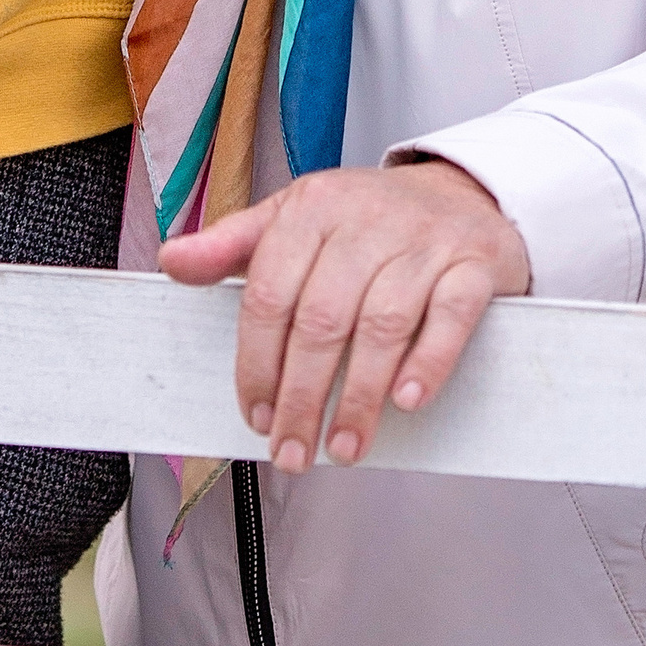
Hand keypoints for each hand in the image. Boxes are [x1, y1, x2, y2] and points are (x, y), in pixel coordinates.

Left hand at [158, 157, 530, 471]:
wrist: (458, 194)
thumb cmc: (366, 219)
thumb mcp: (294, 219)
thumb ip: (232, 246)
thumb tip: (172, 261)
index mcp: (312, 208)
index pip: (270, 294)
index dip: (257, 363)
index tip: (256, 415)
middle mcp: (366, 220)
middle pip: (322, 319)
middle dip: (302, 397)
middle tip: (294, 451)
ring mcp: (424, 241)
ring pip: (383, 324)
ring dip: (360, 397)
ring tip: (344, 447)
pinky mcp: (474, 262)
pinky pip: (451, 315)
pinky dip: (429, 362)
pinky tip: (406, 402)